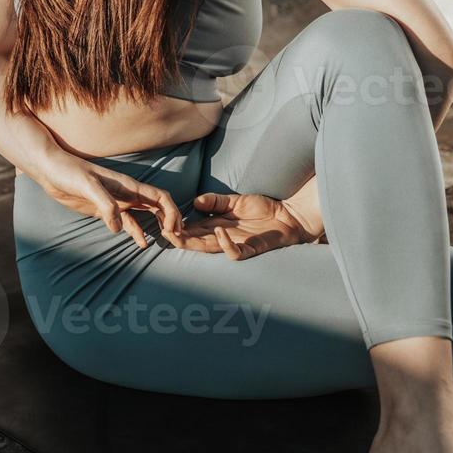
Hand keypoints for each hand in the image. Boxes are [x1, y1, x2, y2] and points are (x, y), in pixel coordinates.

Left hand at [34, 152, 182, 248]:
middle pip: (157, 206)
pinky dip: (136, 232)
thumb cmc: (70, 172)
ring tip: (165, 242)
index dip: (170, 212)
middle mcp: (126, 193)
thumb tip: (117, 227)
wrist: (51, 171)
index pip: (159, 197)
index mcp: (127, 185)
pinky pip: (126, 223)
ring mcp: (116, 202)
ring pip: (144, 215)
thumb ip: (104, 203)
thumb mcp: (87, 185)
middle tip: (176, 239)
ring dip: (156, 226)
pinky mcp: (104, 210)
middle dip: (170, 220)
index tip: (172, 229)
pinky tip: (141, 243)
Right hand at [171, 192, 313, 259]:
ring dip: (193, 244)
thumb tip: (195, 201)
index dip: (176, 226)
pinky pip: (235, 252)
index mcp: (216, 226)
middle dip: (177, 238)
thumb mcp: (236, 200)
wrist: (290, 214)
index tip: (162, 218)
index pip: (191, 229)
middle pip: (194, 242)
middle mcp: (222, 237)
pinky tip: (220, 232)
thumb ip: (216, 201)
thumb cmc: (265, 208)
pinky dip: (226, 245)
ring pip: (209, 249)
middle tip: (163, 231)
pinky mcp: (251, 248)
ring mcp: (236, 244)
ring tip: (179, 235)